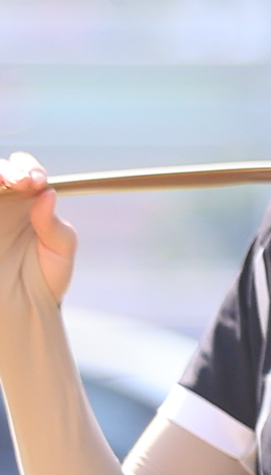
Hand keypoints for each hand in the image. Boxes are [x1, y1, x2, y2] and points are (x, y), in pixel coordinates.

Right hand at [0, 155, 74, 310]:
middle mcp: (3, 202)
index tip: (37, 181)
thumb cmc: (46, 277)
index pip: (25, 171)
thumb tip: (48, 194)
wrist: (25, 306)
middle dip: (8, 168)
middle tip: (21, 182)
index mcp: (27, 202)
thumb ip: (54, 225)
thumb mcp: (60, 251)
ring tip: (5, 183)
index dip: (29, 168)